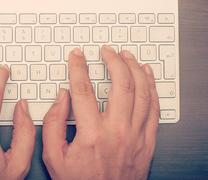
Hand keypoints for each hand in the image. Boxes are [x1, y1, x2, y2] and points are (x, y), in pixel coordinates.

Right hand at [42, 46, 159, 179]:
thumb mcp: (54, 157)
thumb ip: (54, 123)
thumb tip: (62, 97)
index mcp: (92, 134)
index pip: (84, 89)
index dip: (79, 67)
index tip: (77, 56)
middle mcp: (117, 131)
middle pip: (120, 84)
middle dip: (113, 61)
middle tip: (106, 51)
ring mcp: (136, 136)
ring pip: (142, 92)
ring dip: (134, 69)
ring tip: (127, 56)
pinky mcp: (147, 142)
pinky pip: (154, 109)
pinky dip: (152, 88)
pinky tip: (147, 75)